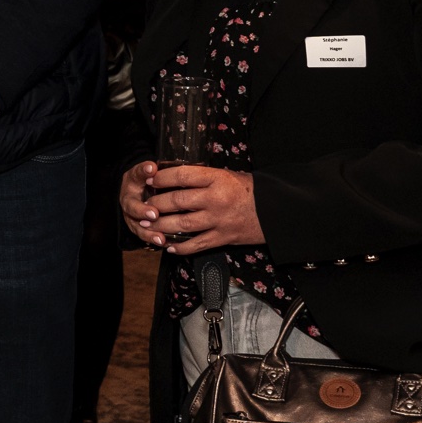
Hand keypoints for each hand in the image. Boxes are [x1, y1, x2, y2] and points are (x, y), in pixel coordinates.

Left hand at [129, 162, 262, 254]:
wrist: (276, 211)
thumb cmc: (250, 191)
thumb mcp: (228, 175)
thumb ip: (204, 177)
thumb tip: (175, 177)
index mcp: (217, 179)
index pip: (182, 175)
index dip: (161, 178)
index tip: (150, 180)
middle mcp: (216, 199)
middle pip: (178, 201)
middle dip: (156, 204)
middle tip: (144, 206)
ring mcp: (219, 220)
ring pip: (183, 224)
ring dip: (161, 226)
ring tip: (148, 225)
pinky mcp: (223, 237)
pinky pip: (197, 245)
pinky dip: (181, 247)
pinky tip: (170, 246)